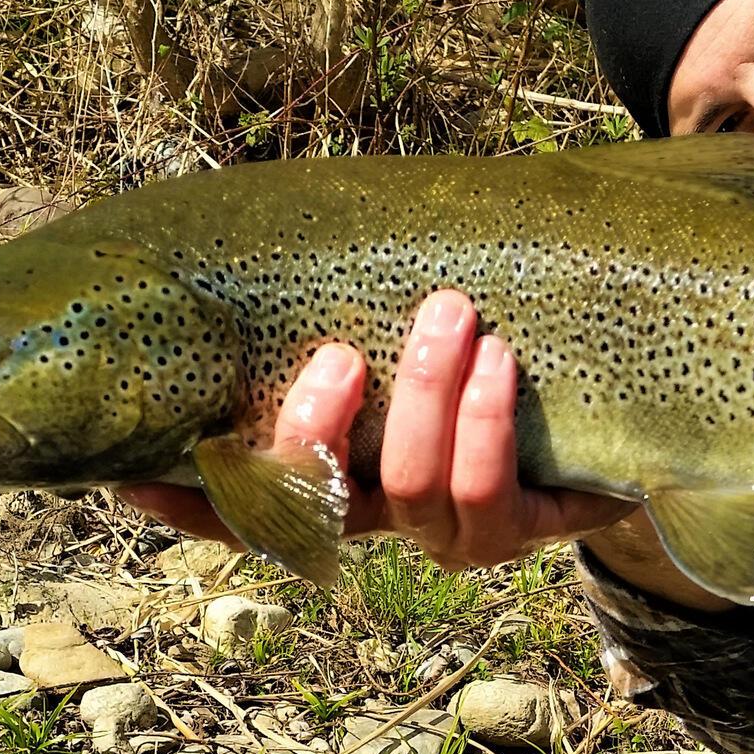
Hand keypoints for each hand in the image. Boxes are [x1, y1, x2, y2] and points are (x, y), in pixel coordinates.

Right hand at [119, 290, 632, 567]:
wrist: (619, 383)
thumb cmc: (491, 331)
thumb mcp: (408, 313)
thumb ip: (345, 291)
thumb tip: (254, 221)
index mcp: (335, 468)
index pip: (240, 503)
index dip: (187, 501)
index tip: (134, 470)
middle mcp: (377, 513)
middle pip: (310, 503)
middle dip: (314, 430)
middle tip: (339, 353)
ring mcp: (444, 531)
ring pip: (405, 490)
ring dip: (423, 401)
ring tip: (450, 315)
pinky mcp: (517, 532)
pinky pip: (486, 497)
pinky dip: (484, 426)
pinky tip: (496, 364)